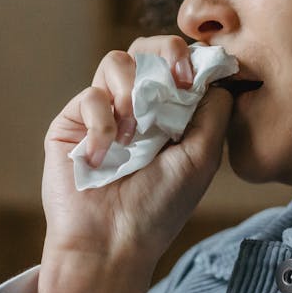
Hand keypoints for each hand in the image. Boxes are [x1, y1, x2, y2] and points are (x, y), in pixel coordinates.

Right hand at [32, 35, 232, 292]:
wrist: (111, 242)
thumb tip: (218, 71)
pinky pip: (90, 95)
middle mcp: (138, 110)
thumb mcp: (201, 159)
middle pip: (147, 50)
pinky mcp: (73, 123)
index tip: (194, 76)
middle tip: (175, 80)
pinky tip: (104, 155)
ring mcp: (104, 114)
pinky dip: (102, 122)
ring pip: (117, 62)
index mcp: (171, 116)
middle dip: (164, 54)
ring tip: (134, 135)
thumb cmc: (159, 209)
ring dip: (132, 93)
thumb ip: (214, 113)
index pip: (179, 65)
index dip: (188, 58)